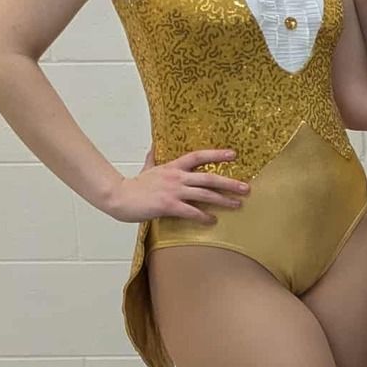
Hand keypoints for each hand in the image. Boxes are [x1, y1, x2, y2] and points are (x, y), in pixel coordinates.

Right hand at [103, 149, 248, 223]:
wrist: (119, 197)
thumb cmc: (134, 185)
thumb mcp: (146, 167)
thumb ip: (153, 157)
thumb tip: (153, 145)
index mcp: (173, 167)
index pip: (198, 156)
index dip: (216, 154)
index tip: (234, 154)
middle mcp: (176, 177)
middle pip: (209, 177)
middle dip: (229, 183)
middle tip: (246, 188)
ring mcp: (173, 191)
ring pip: (204, 194)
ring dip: (223, 200)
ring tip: (237, 204)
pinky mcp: (168, 205)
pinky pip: (191, 211)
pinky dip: (203, 216)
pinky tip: (212, 220)